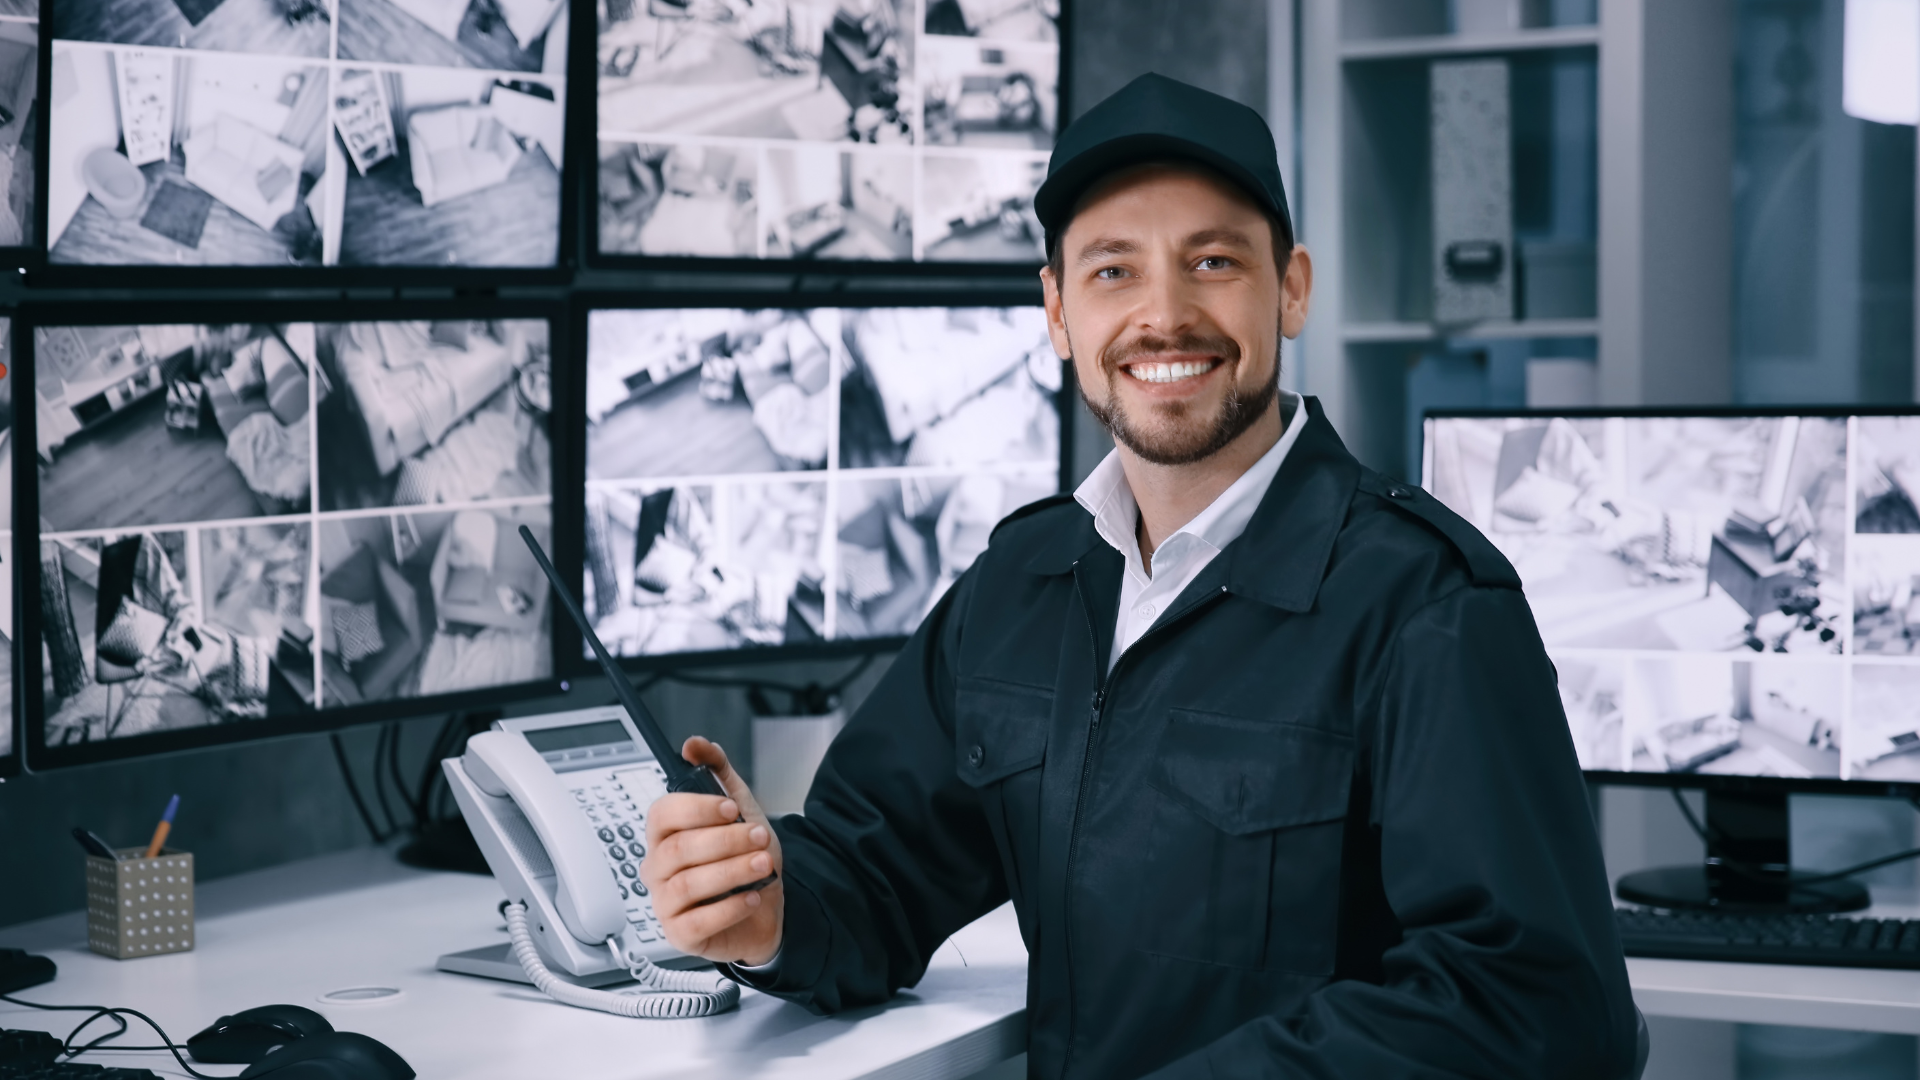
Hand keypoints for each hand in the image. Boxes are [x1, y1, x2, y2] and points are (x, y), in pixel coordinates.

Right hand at [640, 736, 783, 965]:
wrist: (767, 906)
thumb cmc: (743, 859)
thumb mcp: (739, 808)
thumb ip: (717, 771)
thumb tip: (694, 744)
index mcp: (664, 835)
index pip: (662, 814)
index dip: (696, 809)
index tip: (730, 809)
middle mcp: (658, 868)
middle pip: (679, 849)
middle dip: (726, 840)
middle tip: (759, 836)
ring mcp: (665, 904)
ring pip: (689, 884)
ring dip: (732, 870)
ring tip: (763, 864)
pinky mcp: (680, 935)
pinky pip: (699, 921)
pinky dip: (731, 907)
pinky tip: (752, 896)